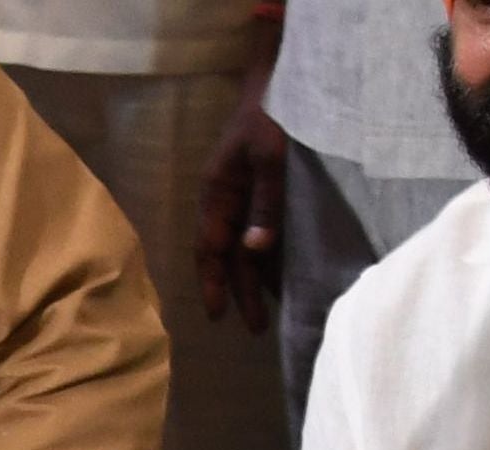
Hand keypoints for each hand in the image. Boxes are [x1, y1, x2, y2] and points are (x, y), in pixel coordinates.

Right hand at [197, 69, 291, 330]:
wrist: (280, 83)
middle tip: (252, 327)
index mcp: (216, 195)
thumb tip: (254, 250)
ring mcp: (240, 199)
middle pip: (226, 255)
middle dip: (237, 290)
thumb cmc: (270, 117)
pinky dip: (261, 258)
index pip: (210, 249)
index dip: (214, 283)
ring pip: (240, 248)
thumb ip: (264, 203)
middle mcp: (224, 202)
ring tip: (262, 312)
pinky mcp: (258, 194)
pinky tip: (272, 274)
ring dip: (250, 279)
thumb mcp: (270, 158)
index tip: (219, 315)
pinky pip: (255, 233)